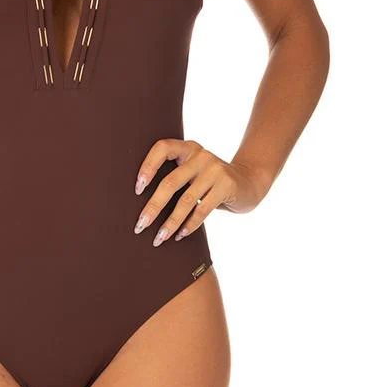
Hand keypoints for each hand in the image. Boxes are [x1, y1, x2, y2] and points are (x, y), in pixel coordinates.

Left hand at [133, 138, 268, 245]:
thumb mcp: (194, 172)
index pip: (162, 148)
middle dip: (153, 207)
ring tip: (159, 238)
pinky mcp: (227, 184)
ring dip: (170, 222)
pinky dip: (189, 225)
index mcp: (187, 148)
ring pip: (186, 200)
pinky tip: (180, 235)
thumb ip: (175, 178)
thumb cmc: (211, 182)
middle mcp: (200, 155)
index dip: (147, 166)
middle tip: (140, 226)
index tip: (137, 189)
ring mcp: (215, 169)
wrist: (249, 182)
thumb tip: (144, 206)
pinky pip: (203, 209)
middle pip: (170, 182)